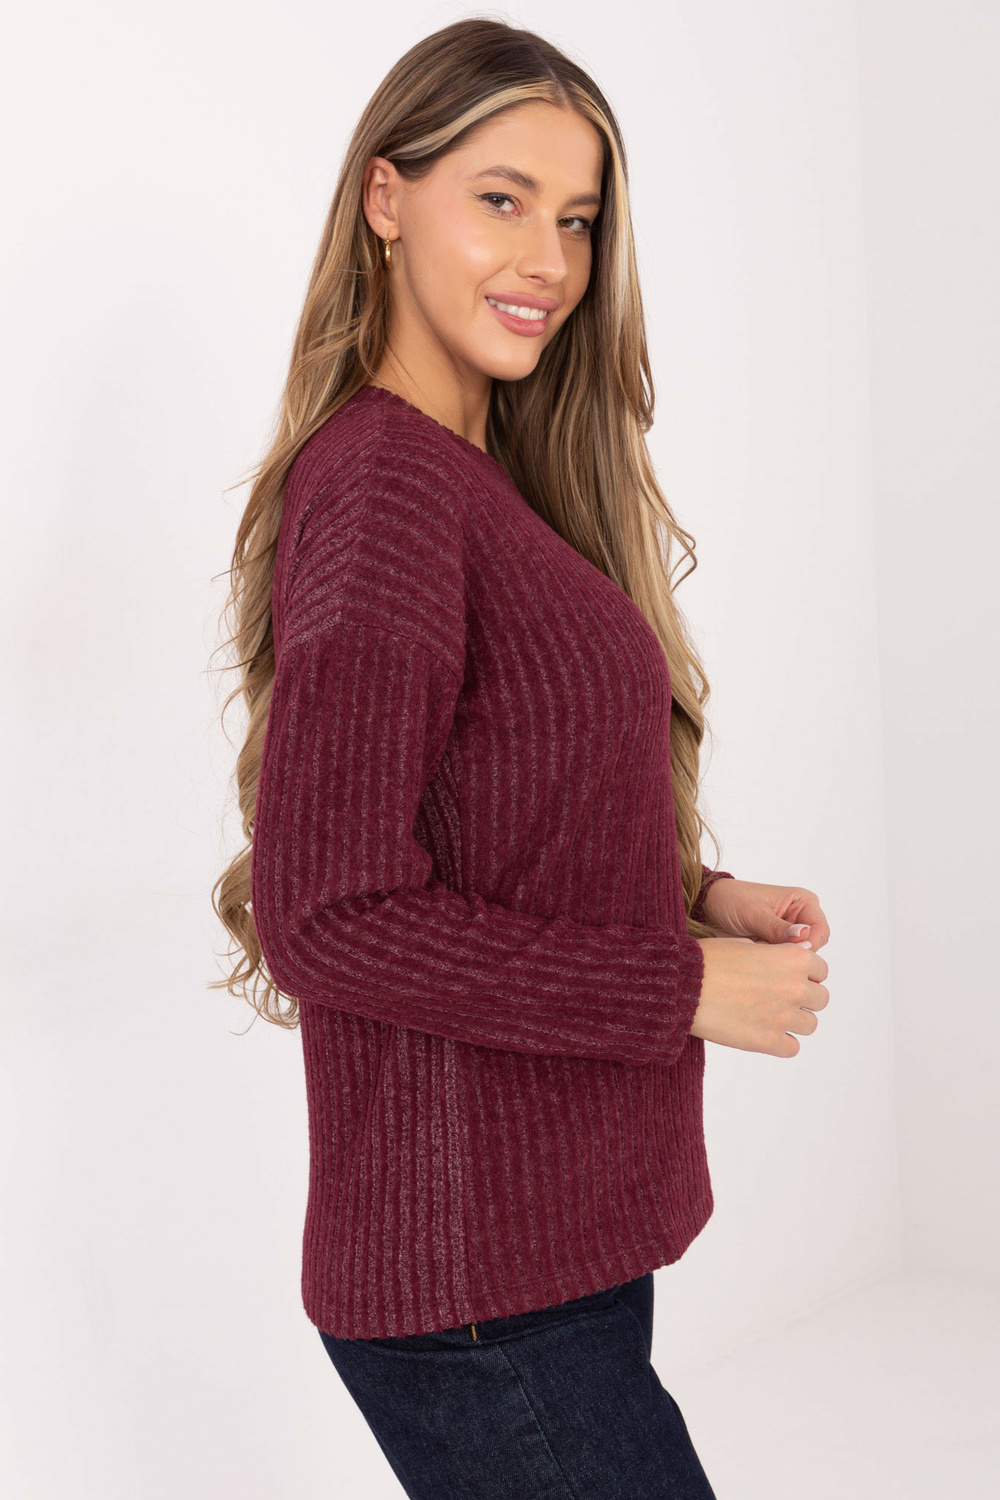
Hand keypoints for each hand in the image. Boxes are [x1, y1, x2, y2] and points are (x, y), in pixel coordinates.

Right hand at [691, 935, 829, 1056]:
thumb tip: (786, 959)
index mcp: (793, 959)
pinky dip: (782, 1042)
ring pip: (811, 1025)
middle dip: (805, 997)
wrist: (683, 986)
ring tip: (773, 1016)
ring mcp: (784, 1017)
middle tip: (781, 996)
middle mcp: (795, 988)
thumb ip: (773, 952)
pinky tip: (764, 1032)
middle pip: (821, 999)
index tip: (790, 976)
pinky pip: (792, 1048)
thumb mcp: (745, 942)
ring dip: (796, 1020)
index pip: (821, 970)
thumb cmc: (708, 960)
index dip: (806, 972)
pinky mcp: (768, 1041)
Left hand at [701, 878, 829, 952]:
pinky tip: (754, 959)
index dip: (808, 945)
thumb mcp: (753, 913)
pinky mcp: (775, 949)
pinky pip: (782, 964)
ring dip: (779, 961)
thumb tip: (803, 935)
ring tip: (757, 952)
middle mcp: (800, 919)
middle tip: (766, 952)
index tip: (787, 951)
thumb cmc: (730, 900)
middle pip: (812, 949)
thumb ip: (777, 927)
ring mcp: (788, 936)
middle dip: (791, 955)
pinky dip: (770, 966)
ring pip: (797, 960)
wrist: (705, 908)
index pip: (820, 931)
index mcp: (803, 902)